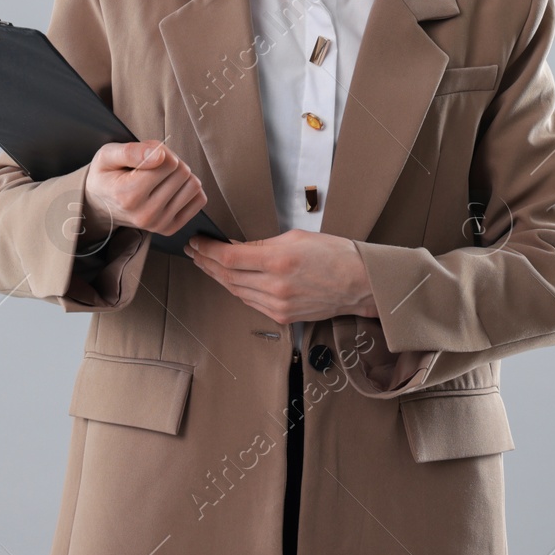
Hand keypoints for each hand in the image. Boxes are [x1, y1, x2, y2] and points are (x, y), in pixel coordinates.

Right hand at [82, 140, 206, 237]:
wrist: (100, 205)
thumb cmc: (106, 176)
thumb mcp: (107, 155)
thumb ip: (131, 151)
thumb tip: (160, 155)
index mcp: (128, 195)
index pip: (168, 162)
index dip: (160, 151)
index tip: (146, 155)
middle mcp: (145, 214)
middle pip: (182, 172)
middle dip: (171, 162)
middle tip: (153, 166)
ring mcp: (159, 224)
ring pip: (193, 185)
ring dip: (180, 176)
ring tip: (161, 177)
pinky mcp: (170, 228)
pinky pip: (199, 200)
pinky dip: (188, 189)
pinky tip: (170, 189)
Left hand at [185, 229, 379, 324]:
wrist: (360, 284)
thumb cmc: (334, 254)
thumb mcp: (296, 237)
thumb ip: (262, 244)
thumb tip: (237, 247)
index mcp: (278, 260)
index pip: (229, 257)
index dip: (207, 250)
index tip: (196, 241)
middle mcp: (275, 286)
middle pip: (227, 276)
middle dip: (206, 263)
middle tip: (194, 252)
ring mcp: (278, 305)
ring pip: (236, 291)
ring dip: (219, 277)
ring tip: (206, 264)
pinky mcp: (283, 316)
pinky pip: (251, 302)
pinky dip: (238, 289)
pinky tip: (231, 279)